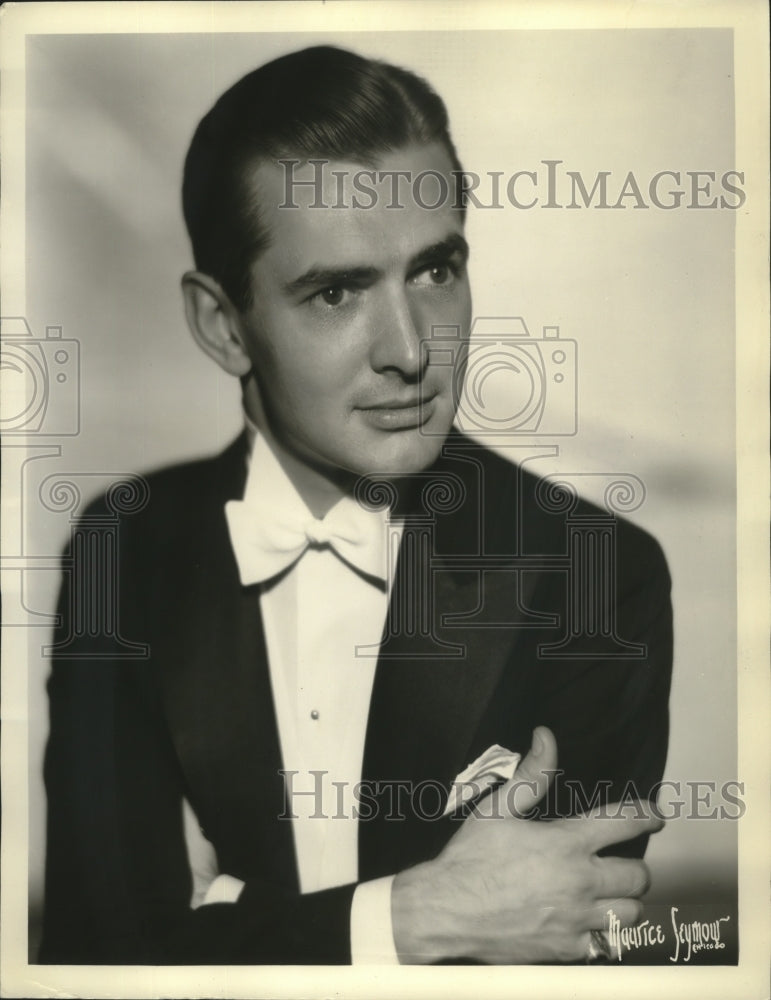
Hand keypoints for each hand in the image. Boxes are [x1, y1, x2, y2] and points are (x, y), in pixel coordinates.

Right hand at [391, 726, 662, 963]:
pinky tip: (584, 923)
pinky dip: (599, 933)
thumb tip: (546, 739)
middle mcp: (579, 882)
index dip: (646, 816)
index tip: (654, 815)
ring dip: (623, 902)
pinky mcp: (566, 949)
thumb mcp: (497, 808)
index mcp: (566, 843)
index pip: (623, 824)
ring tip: (608, 895)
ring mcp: (575, 919)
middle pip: (637, 877)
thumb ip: (531, 775)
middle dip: (633, 866)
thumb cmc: (469, 859)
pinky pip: (604, 944)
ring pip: (630, 914)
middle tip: (620, 864)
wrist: (447, 910)